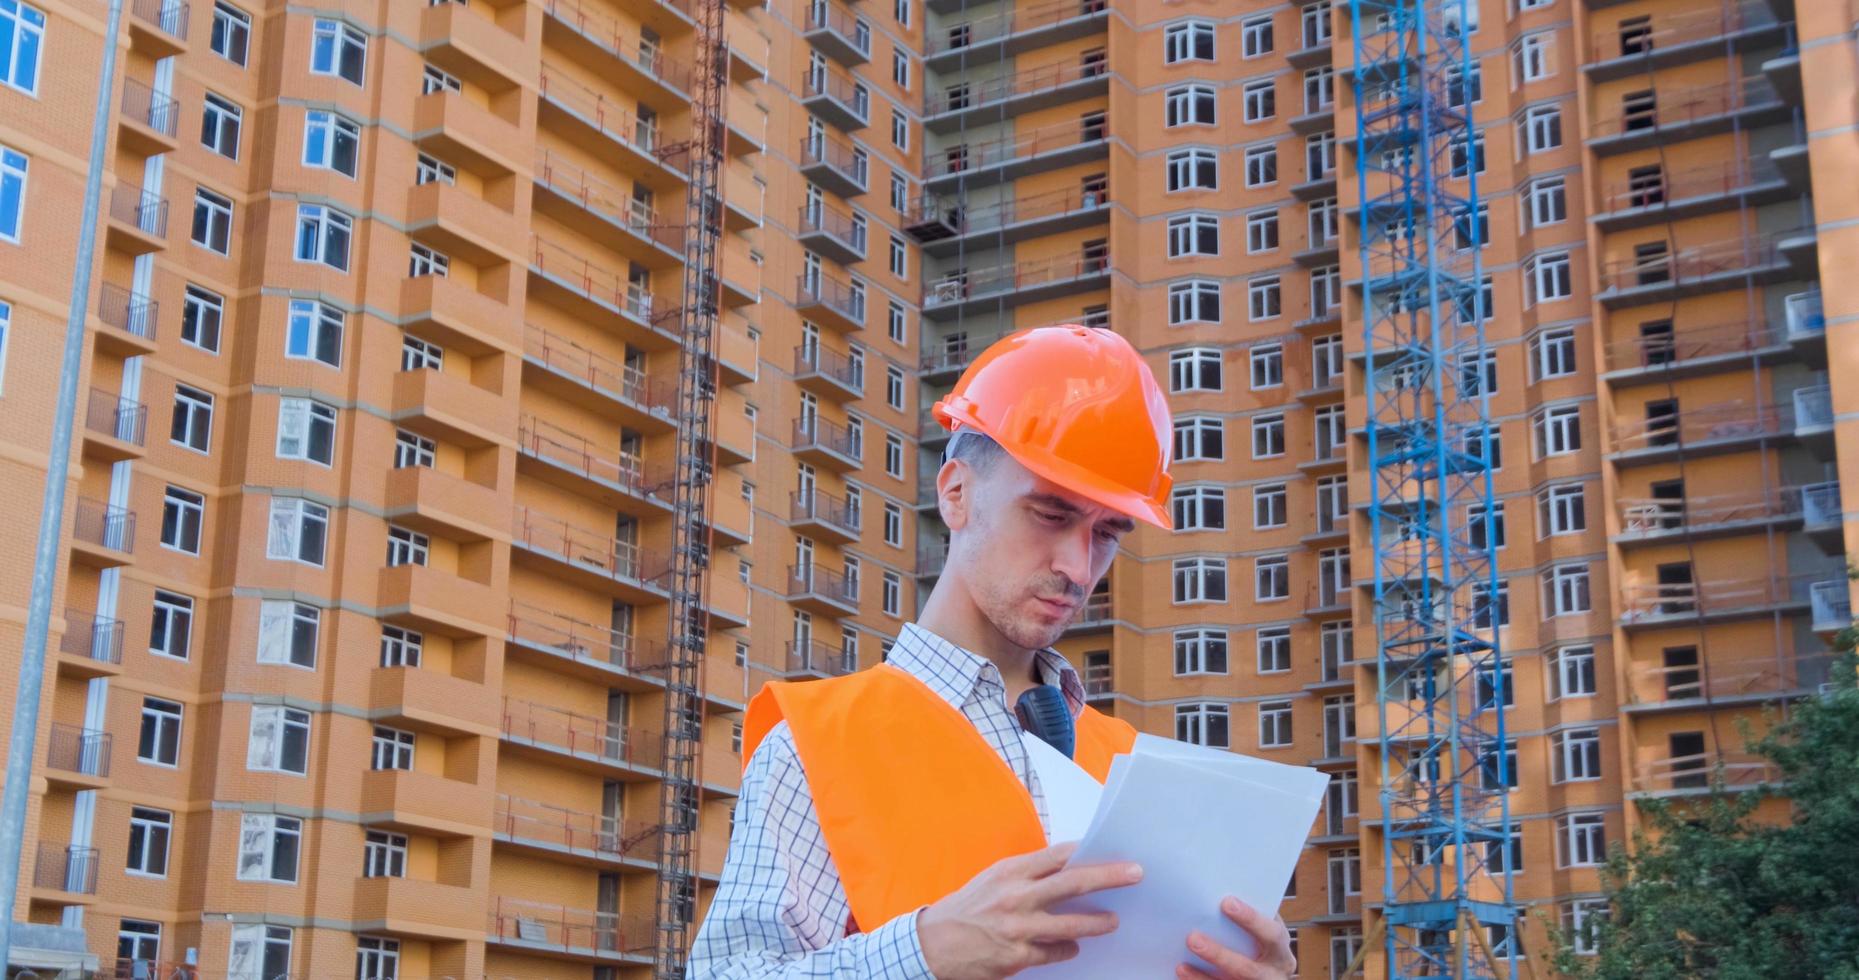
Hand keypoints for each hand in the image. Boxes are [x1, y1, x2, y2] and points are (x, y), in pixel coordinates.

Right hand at [916, 840, 1142, 978]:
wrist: (933, 943)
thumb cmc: (968, 908)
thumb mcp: (994, 879)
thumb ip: (1028, 874)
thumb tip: (1069, 867)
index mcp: (1011, 872)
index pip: (1058, 855)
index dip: (1087, 851)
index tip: (1112, 849)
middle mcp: (1016, 897)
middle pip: (1074, 882)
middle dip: (1109, 876)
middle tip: (1136, 873)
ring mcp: (1018, 928)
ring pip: (1070, 924)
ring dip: (1098, 922)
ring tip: (1114, 921)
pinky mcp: (1017, 956)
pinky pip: (1054, 952)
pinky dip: (1067, 949)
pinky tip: (1074, 947)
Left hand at [1176, 898, 1296, 979]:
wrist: (1268, 978)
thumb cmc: (1261, 945)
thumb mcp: (1264, 933)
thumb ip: (1250, 919)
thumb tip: (1216, 894)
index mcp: (1280, 952)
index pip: (1271, 934)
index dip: (1251, 919)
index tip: (1226, 902)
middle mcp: (1273, 975)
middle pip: (1248, 969)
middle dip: (1219, 955)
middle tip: (1193, 938)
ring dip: (1203, 977)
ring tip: (1181, 966)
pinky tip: (1183, 973)